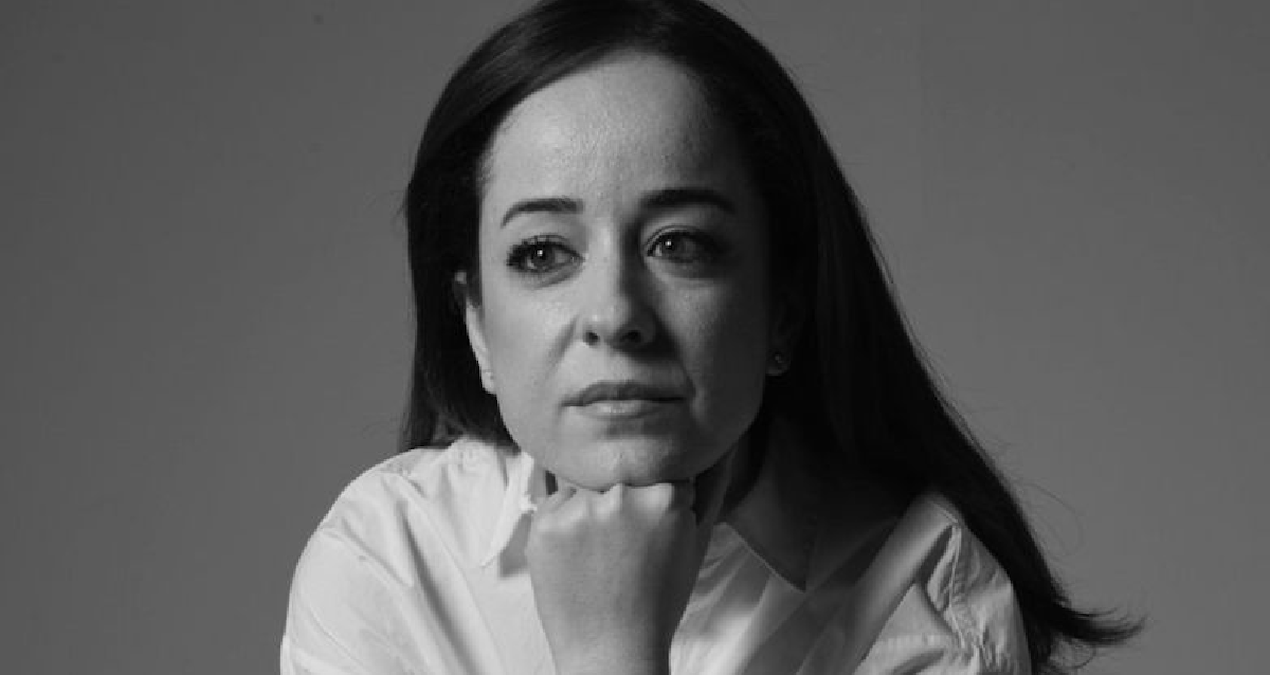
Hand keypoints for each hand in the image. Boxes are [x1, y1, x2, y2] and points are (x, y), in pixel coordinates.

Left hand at [526, 454, 733, 674]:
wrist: (612, 650)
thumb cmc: (658, 601)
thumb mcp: (696, 543)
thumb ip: (711, 488)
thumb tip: (722, 446)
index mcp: (664, 497)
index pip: (659, 470)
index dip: (655, 499)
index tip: (652, 530)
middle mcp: (621, 495)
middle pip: (621, 475)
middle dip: (623, 501)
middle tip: (623, 546)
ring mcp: (579, 509)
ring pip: (587, 484)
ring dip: (592, 507)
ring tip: (600, 553)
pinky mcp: (545, 524)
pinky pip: (556, 501)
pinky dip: (564, 522)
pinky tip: (578, 556)